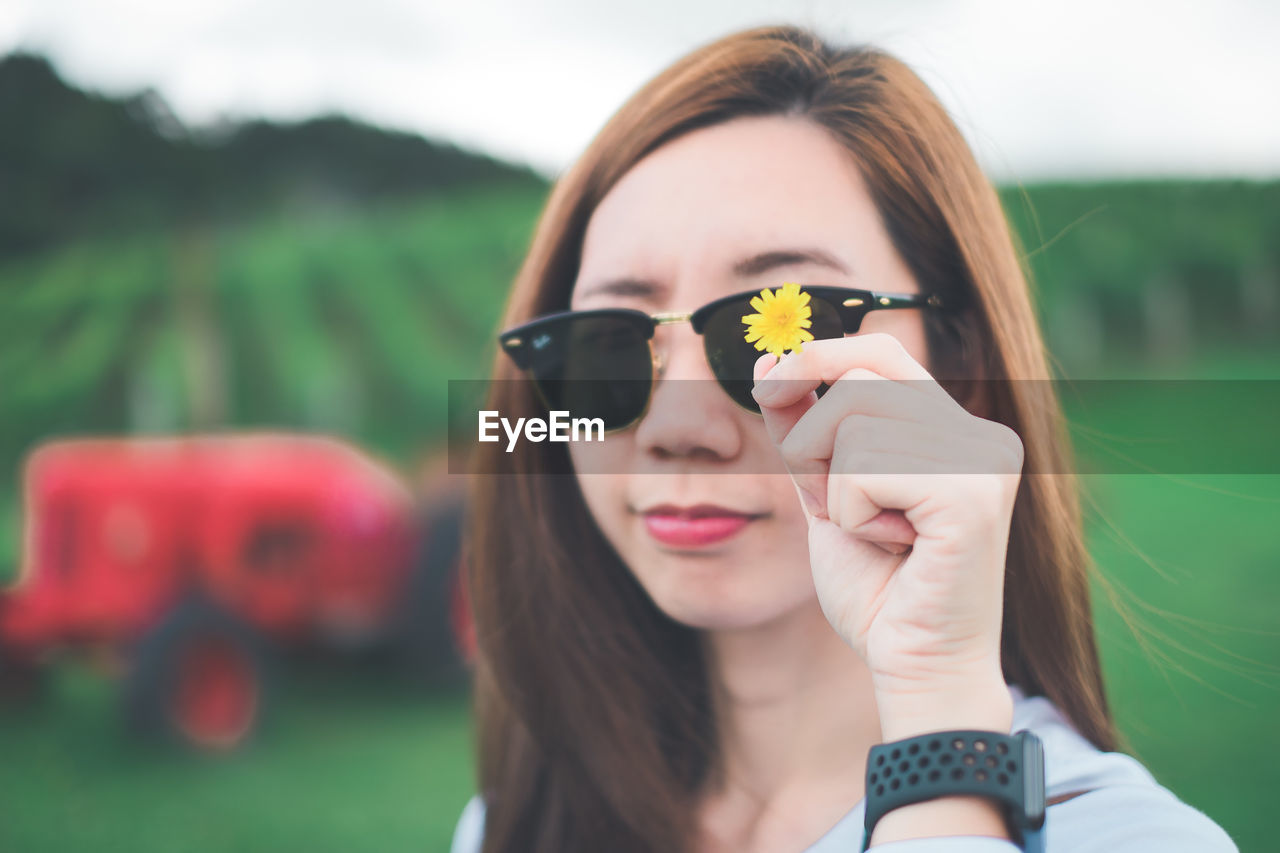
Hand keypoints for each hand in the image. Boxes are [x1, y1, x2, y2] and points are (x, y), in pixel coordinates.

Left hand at [751, 334, 1022, 735]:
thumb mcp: (825, 491)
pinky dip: (852, 513)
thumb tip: (772, 358)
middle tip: (836, 506)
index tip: (769, 382)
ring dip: (834, 488)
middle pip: (856, 380)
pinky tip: (892, 547)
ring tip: (876, 533)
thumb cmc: (875, 588)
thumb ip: (806, 427)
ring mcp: (984, 461)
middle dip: (812, 441)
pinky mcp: (972, 494)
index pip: (880, 351)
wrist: (913, 667)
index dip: (818, 355)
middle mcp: (981, 434)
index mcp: (955, 428)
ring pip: (853, 422)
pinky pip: (864, 468)